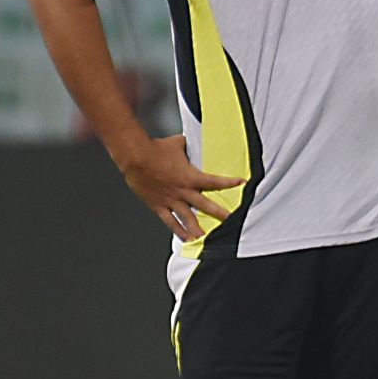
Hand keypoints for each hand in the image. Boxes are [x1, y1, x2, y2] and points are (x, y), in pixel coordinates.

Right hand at [118, 135, 244, 240]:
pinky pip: (170, 222)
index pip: (215, 181)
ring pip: (188, 219)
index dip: (230, 182)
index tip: (242, 183)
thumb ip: (190, 145)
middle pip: (206, 205)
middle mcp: (183, 191)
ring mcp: (171, 200)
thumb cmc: (156, 149)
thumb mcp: (178, 144)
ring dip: (199, 229)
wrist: (135, 156)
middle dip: (220, 214)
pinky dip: (179, 231)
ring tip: (208, 238)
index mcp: (190, 176)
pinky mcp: (159, 206)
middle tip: (231, 221)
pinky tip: (186, 239)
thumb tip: (196, 139)